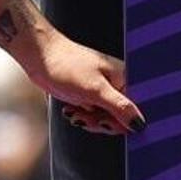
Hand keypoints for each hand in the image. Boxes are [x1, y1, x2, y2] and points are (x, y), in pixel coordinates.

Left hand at [25, 24, 141, 132]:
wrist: (40, 55)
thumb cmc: (67, 65)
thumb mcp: (96, 90)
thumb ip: (120, 107)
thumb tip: (140, 124)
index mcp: (125, 79)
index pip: (134, 112)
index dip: (120, 123)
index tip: (103, 122)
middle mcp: (117, 85)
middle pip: (120, 118)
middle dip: (101, 122)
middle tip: (85, 117)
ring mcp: (102, 90)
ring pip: (104, 118)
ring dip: (89, 120)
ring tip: (75, 112)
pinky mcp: (89, 94)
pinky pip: (93, 114)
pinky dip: (82, 116)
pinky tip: (71, 110)